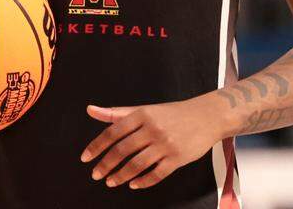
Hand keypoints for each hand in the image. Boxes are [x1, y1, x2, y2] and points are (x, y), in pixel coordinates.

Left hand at [80, 96, 222, 189]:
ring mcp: (166, 144)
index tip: (85, 158)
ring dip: (121, 176)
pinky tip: (134, 184)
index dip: (96, 146)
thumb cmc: (172, 114)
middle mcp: (153, 129)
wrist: (207, 116)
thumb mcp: (144, 109)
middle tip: (96, 175)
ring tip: (111, 182)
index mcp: (142, 114)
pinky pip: (156, 174)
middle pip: (122, 150)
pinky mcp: (178, 158)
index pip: (113, 132)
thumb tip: (90, 110)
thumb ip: (117, 113)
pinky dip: (143, 182)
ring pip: (137, 164)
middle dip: (106, 165)